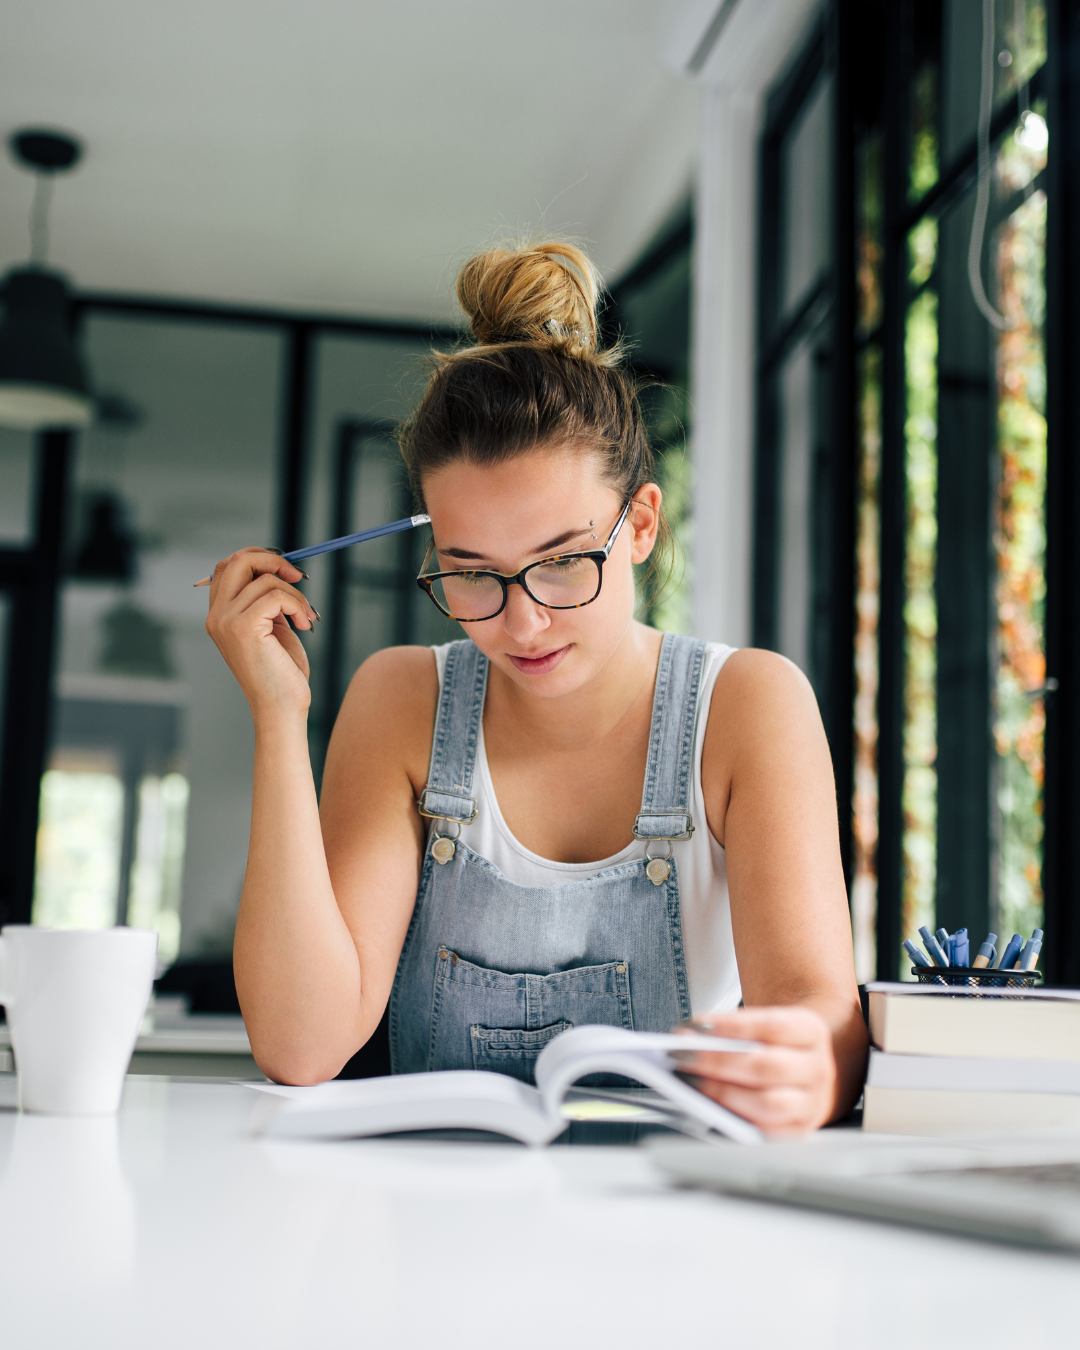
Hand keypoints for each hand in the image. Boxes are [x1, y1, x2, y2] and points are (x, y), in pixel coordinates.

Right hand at [204, 548, 317, 715]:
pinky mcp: (243, 628)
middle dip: (273, 560)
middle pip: (238, 561)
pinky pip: (276, 596)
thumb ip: (268, 600)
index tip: (286, 570)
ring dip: (296, 594)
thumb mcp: (273, 628)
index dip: (259, 558)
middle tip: (299, 577)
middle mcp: (217, 616)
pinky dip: (298, 605)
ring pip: (265, 580)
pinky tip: (305, 624)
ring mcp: (226, 621)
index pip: (228, 566)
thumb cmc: (282, 673)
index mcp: (219, 615)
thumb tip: (282, 567)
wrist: (281, 708)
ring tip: (307, 617)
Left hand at [674, 1006, 837, 1136]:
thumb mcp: (765, 1023)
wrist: (807, 1067)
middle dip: (718, 1062)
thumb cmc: (776, 1043)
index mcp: (811, 1031)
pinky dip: (733, 1121)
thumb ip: (734, 1028)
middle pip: (767, 1067)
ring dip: (722, 1094)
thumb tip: (689, 1039)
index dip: (732, 1027)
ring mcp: (811, 1104)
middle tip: (682, 1056)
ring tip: (690, 1082)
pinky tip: (707, 1107)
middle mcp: (816, 1068)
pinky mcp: (798, 1131)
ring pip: (768, 1104)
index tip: (696, 1026)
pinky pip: (764, 1133)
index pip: (771, 1026)